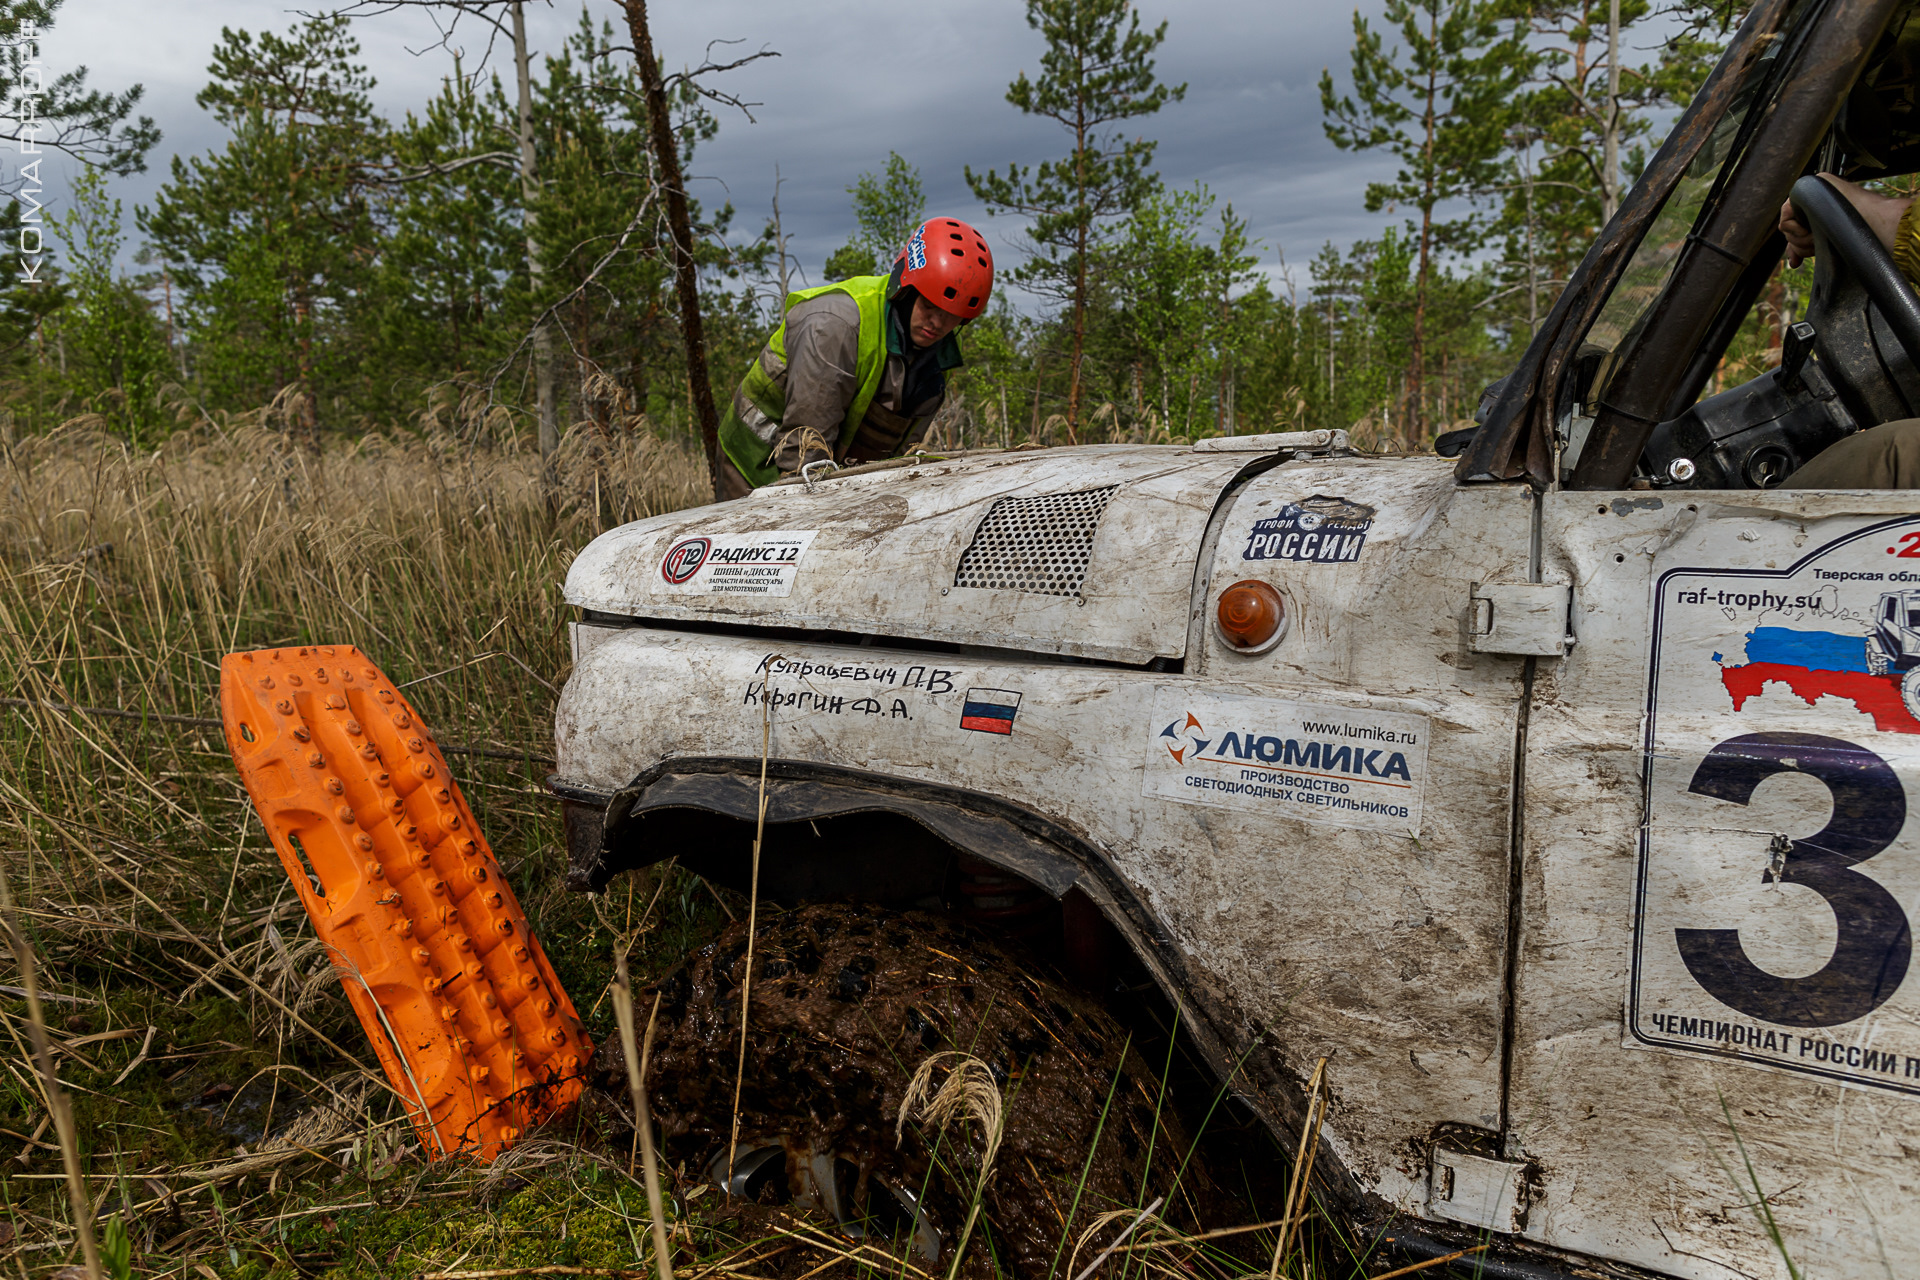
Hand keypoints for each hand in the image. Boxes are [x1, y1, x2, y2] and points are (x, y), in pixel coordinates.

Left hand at [1779, 171, 1912, 268]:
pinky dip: (1795, 229)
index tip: (1796, 263)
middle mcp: (1813, 203)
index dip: (1795, 249)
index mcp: (1819, 214)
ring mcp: (1809, 194)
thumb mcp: (1827, 243)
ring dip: (1800, 240)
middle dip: (1801, 246)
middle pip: (1789, 232)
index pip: (1796, 232)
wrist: (1872, 221)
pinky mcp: (1807, 187)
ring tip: (1818, 239)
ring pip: (1786, 227)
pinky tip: (1811, 229)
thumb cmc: (1860, 234)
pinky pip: (1785, 214)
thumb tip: (1792, 262)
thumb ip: (1808, 246)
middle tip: (1816, 245)